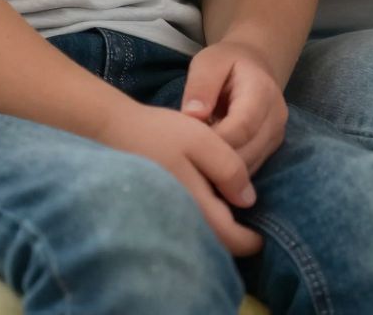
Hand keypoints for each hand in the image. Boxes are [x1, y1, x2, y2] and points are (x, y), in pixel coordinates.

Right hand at [102, 98, 262, 256]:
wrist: (110, 130)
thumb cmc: (158, 132)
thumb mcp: (201, 140)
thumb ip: (228, 169)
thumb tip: (249, 201)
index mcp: (193, 204)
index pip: (230, 238)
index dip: (250, 240)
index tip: (262, 234)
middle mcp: (177, 220)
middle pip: (214, 242)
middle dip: (234, 237)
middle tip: (248, 222)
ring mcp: (162, 218)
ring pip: (198, 235)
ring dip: (216, 229)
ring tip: (227, 209)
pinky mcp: (152, 212)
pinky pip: (183, 226)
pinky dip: (198, 220)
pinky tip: (202, 200)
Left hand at [183, 41, 289, 173]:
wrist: (253, 65)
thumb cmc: (226, 63)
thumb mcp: (208, 62)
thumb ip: (200, 86)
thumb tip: (192, 115)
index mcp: (262, 91)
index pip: (241, 127)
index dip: (214, 140)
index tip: (188, 142)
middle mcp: (276, 117)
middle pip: (246, 153)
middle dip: (214, 160)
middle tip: (187, 156)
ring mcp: (276, 135)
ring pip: (248, 168)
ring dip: (220, 170)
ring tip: (196, 158)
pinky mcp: (270, 149)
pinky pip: (248, 170)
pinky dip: (227, 173)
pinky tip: (208, 162)